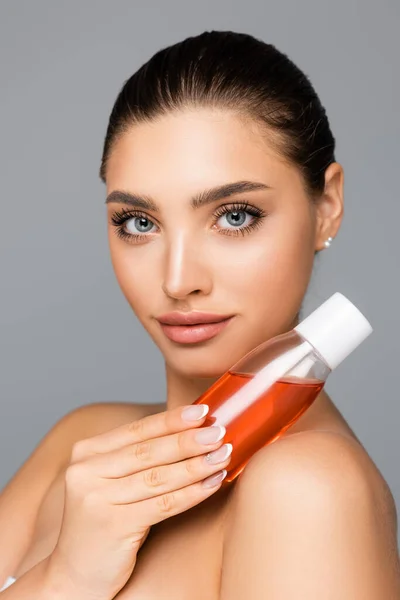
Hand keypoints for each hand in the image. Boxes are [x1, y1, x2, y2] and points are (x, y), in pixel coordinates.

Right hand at [44, 403, 231, 599]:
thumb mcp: (110, 481)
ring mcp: (97, 500)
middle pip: (148, 451)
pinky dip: (192, 493)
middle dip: (188, 440)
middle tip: (219, 432)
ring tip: (223, 455)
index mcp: (86, 453)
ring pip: (158, 477)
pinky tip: (213, 483)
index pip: (137, 430)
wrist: (75, 574)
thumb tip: (189, 429)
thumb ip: (136, 456)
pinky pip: (163, 505)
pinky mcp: (112, 526)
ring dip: (195, 465)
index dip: (171, 420)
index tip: (202, 411)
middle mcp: (86, 472)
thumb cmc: (105, 520)